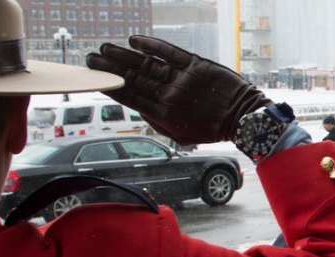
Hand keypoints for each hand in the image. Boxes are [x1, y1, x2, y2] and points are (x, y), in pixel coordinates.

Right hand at [85, 35, 271, 145]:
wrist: (243, 118)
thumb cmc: (213, 130)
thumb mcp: (182, 137)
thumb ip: (158, 124)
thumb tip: (140, 110)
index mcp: (164, 114)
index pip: (131, 97)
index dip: (111, 86)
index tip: (96, 78)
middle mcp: (169, 95)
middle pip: (132, 78)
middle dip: (110, 67)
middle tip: (91, 58)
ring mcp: (182, 78)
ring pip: (145, 64)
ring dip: (123, 55)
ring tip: (105, 48)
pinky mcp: (196, 65)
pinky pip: (169, 52)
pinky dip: (151, 45)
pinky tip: (135, 41)